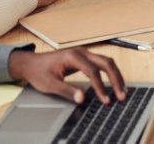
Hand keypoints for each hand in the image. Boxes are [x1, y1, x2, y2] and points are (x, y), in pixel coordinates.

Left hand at [8, 48, 125, 104]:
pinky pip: (101, 64)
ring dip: (115, 76)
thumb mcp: (50, 84)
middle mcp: (81, 52)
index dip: (100, 87)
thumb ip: (67, 90)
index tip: (105, 100)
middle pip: (105, 63)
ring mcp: (84, 53)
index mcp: (72, 56)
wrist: (31, 63)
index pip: (92, 71)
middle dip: (115, 79)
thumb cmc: (39, 72)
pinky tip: (114, 84)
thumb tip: (82, 98)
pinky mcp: (84, 58)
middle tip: (121, 95)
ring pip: (106, 62)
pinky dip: (110, 74)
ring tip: (122, 91)